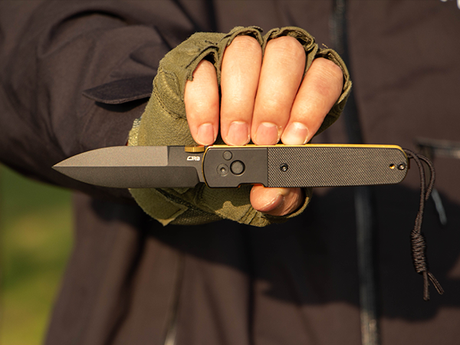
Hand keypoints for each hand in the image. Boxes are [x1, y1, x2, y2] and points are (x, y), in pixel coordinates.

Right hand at [184, 35, 342, 215]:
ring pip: (245, 52)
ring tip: (234, 137)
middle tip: (261, 139)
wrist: (207, 154)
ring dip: (240, 99)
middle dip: (273, 101)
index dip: (312, 102)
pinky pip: (203, 70)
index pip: (323, 75)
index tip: (294, 137)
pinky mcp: (202, 62)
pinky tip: (205, 133)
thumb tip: (269, 198)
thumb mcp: (272, 182)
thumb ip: (279, 194)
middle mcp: (276, 61)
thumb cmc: (252, 160)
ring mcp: (239, 56)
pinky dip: (204, 103)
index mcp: (305, 85)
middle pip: (285, 56)